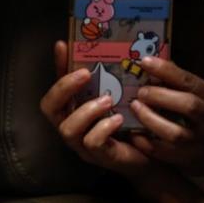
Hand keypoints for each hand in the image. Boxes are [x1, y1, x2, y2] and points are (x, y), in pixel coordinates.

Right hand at [40, 41, 159, 186]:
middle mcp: (72, 127)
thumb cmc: (133, 122)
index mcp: (73, 110)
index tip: (62, 45)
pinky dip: (103, 128)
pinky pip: (92, 142)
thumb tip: (110, 46)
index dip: (56, 67)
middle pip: (49, 108)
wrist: (154, 154)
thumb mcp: (121, 96)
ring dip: (86, 111)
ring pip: (67, 129)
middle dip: (63, 88)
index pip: (56, 84)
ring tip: (107, 100)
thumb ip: (111, 78)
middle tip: (86, 74)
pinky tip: (119, 119)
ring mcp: (83, 145)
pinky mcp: (100, 157)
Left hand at [129, 57, 203, 191]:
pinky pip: (162, 152)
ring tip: (135, 108)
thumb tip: (157, 67)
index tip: (146, 63)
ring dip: (150, 119)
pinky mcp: (187, 160)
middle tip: (141, 92)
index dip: (167, 71)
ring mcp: (200, 142)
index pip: (191, 82)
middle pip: (188, 105)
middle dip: (160, 96)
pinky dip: (145, 142)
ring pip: (174, 133)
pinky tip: (134, 133)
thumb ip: (185, 83)